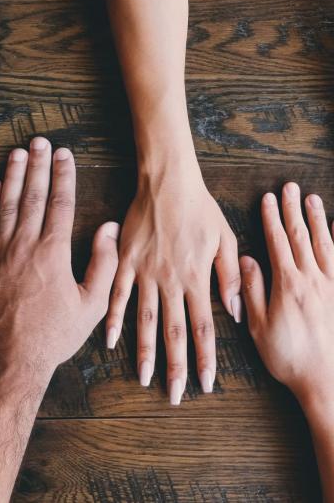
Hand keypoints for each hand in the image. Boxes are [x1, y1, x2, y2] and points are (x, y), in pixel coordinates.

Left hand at [0, 137, 118, 372]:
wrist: (8, 361)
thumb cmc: (52, 335)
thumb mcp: (91, 305)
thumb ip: (104, 263)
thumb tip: (108, 229)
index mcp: (52, 253)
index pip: (59, 203)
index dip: (63, 175)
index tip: (65, 154)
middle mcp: (23, 245)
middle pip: (32, 195)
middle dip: (38, 165)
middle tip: (40, 141)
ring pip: (6, 204)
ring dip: (13, 175)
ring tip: (18, 152)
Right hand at [106, 157, 240, 404]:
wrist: (167, 183)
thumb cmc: (199, 209)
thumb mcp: (225, 239)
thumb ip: (229, 277)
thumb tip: (234, 312)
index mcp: (196, 278)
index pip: (203, 328)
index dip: (205, 359)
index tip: (205, 383)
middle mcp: (170, 281)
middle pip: (174, 332)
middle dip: (176, 366)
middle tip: (174, 395)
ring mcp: (145, 273)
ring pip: (145, 320)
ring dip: (145, 351)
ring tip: (145, 377)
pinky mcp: (125, 262)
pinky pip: (117, 295)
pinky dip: (114, 318)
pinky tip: (110, 341)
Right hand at [240, 182, 333, 409]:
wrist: (329, 382)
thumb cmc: (290, 357)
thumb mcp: (260, 327)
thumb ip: (252, 290)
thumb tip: (246, 260)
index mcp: (288, 284)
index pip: (278, 242)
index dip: (271, 219)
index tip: (268, 199)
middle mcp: (312, 279)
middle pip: (301, 236)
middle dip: (293, 210)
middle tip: (291, 188)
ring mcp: (333, 286)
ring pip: (324, 244)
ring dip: (317, 219)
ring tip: (313, 199)